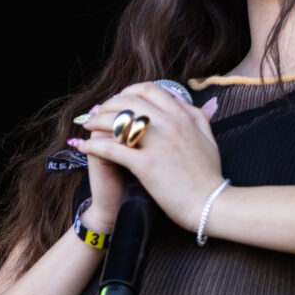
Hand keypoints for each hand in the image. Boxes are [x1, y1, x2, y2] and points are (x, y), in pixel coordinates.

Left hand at [76, 83, 222, 231]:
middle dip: (108, 104)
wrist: (210, 204)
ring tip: (86, 126)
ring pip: (117, 121)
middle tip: (98, 113)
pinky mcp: (146, 165)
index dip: (130, 92)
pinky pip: (111, 149)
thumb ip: (198, 117)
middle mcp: (169, 124)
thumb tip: (187, 102)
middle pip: (129, 101)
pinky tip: (83, 147)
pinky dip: (93, 146)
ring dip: (97, 121)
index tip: (120, 101)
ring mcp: (157, 144)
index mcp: (182, 117)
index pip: (150, 90)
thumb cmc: (208, 176)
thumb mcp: (208, 138)